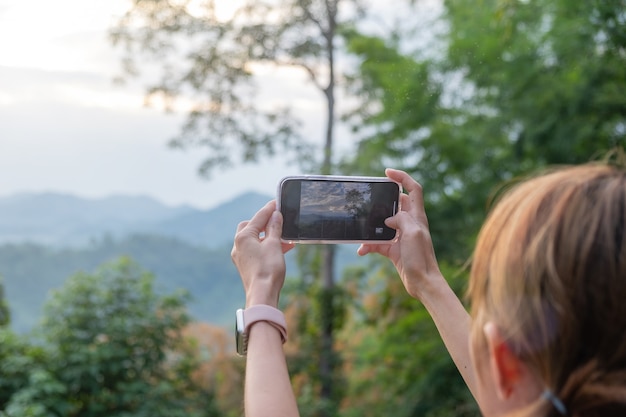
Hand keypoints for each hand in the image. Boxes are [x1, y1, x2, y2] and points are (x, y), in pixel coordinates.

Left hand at [231, 200, 294, 307]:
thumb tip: (275, 215)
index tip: (277, 203)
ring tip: (286, 238)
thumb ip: (275, 228)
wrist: (262, 294)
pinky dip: (266, 246)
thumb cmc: (268, 269)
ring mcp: (240, 256)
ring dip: (269, 236)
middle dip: (265, 223)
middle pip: (251, 226)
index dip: (270, 209)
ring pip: (254, 239)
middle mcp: (238, 245)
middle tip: (278, 220)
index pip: (258, 217)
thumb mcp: (275, 244)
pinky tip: (280, 249)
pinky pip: (255, 250)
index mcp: (243, 237)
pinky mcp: (246, 265)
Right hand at [357, 168, 441, 299]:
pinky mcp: (394, 249)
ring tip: (360, 229)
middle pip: (395, 204)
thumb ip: (401, 219)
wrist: (423, 283)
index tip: (387, 172)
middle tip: (368, 201)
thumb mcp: (412, 233)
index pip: (413, 189)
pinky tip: (361, 251)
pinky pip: (377, 243)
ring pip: (382, 224)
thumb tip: (387, 218)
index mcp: (417, 216)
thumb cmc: (421, 258)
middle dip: (381, 202)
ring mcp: (401, 236)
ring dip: (371, 227)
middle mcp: (410, 223)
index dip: (402, 177)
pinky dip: (368, 245)